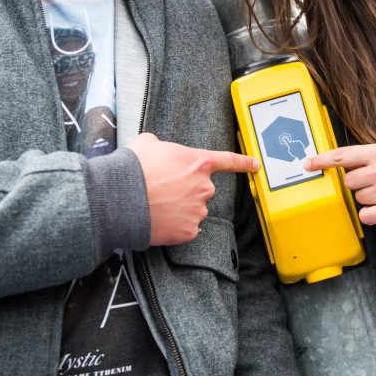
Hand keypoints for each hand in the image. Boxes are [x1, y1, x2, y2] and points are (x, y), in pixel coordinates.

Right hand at [127, 133, 257, 245]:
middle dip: (186, 189)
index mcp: (199, 162)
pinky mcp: (188, 232)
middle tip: (162, 189)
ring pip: (193, 209)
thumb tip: (158, 150)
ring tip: (156, 204)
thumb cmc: (134, 167)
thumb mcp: (148, 143)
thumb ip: (163, 146)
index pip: (228, 161)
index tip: (256, 165)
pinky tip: (159, 219)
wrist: (120, 198)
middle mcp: (204, 187)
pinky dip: (174, 226)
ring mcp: (198, 211)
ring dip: (179, 208)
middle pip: (202, 189)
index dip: (243, 163)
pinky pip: (185, 228)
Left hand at [305, 143, 375, 225]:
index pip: (342, 155)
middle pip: (349, 182)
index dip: (322, 160)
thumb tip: (346, 164)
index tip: (307, 164)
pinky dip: (371, 214)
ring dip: (368, 198)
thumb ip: (371, 157)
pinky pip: (366, 215)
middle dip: (358, 184)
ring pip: (358, 198)